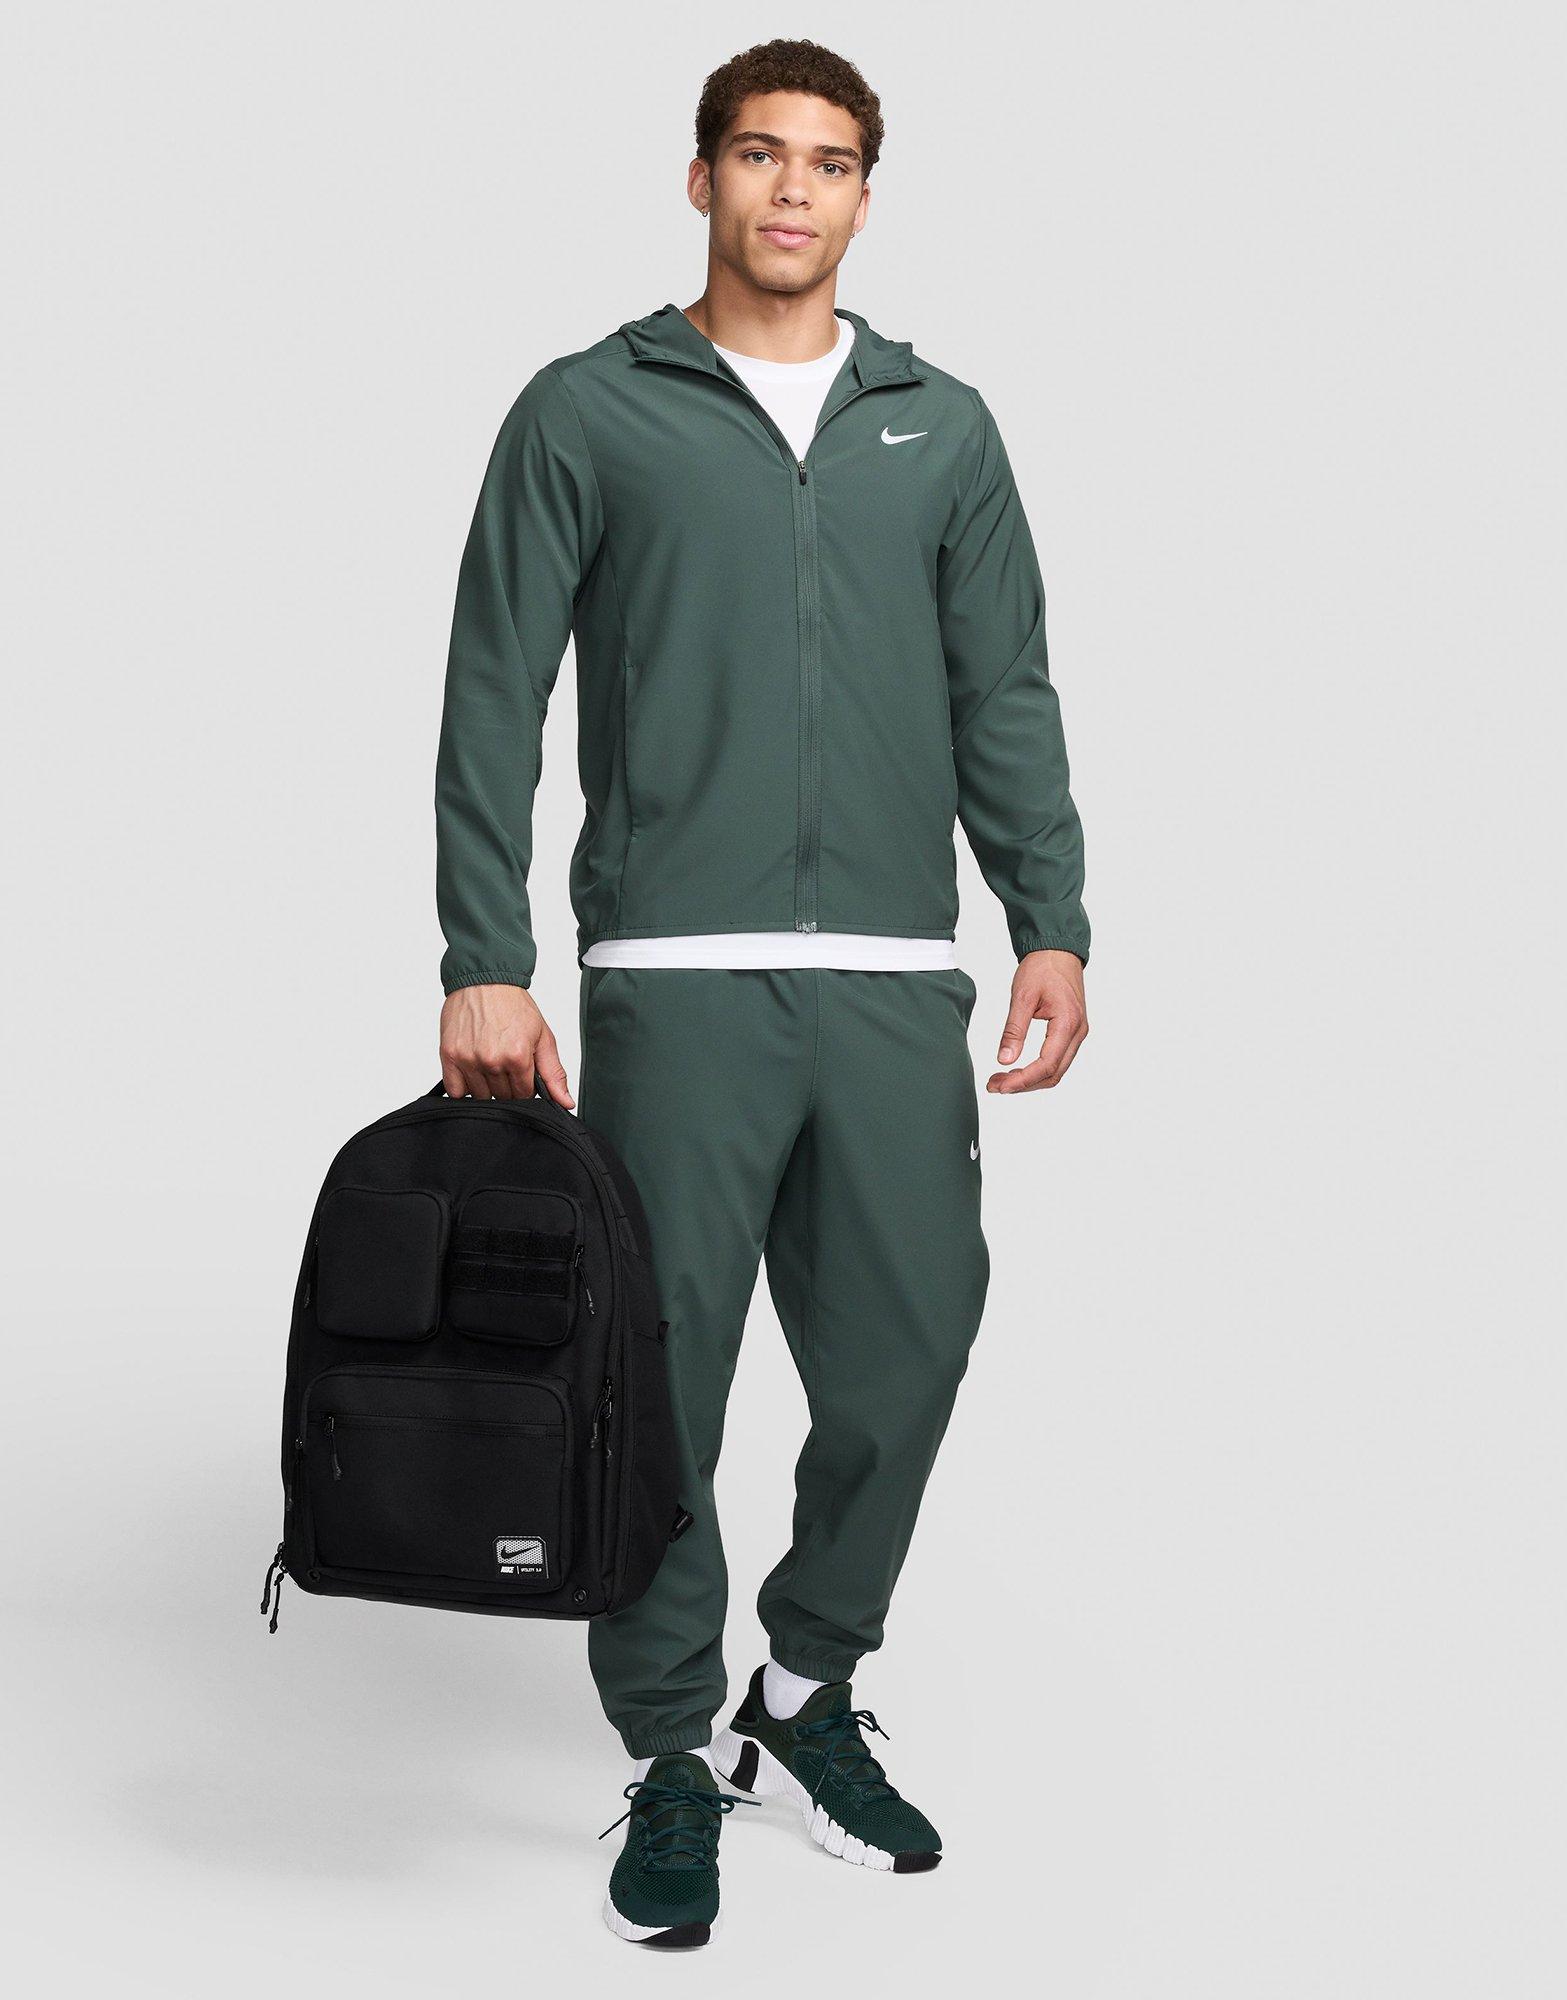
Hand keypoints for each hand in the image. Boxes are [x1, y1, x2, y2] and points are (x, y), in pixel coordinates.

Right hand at [439, 984, 573, 1106]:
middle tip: (505, 1062)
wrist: (484, 980)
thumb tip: (566, 1103)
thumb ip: (554, 1073)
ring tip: (489, 1061)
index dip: (525, 1085)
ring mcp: (469, 1059)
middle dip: (507, 1085)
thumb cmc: (512, 1005)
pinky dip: (464, 1086)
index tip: (521, 1071)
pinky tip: (472, 1069)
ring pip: (480, 1095)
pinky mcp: (449, 1055)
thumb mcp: (543, 1036)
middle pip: (503, 1096)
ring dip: (486, 1085)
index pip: (524, 1095)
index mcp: (518, 1056)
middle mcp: (492, 1060)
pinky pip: (456, 1090)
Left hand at [987, 950, 1088, 1093]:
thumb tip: (1004, 1060)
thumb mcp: (1022, 996)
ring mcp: (1077, 1033)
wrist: (1058, 950)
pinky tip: (1017, 1069)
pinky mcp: (1071, 1031)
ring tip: (1002, 1079)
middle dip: (1023, 1085)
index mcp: (1068, 1023)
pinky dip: (1037, 1069)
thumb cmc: (1042, 967)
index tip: (1000, 1086)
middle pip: (1053, 1074)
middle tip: (995, 1085)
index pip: (1047, 1065)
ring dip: (1030, 1079)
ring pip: (1056, 1070)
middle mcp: (1078, 1032)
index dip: (1023, 1080)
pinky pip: (1057, 1059)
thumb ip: (1014, 1030)